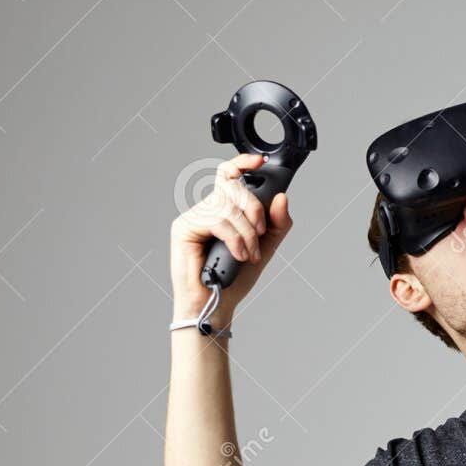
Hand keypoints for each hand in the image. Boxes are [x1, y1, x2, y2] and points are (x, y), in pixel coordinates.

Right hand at [169, 154, 292, 322]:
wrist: (218, 303)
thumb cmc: (236, 278)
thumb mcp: (265, 247)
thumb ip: (276, 223)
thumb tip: (281, 197)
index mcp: (225, 208)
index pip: (229, 175)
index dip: (243, 162)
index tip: (261, 161)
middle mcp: (208, 207)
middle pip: (233, 186)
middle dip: (255, 210)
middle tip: (260, 233)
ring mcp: (194, 216)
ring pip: (228, 207)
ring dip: (247, 234)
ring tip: (249, 254)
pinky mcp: (184, 227)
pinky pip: (217, 220)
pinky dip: (234, 238)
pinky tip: (238, 254)